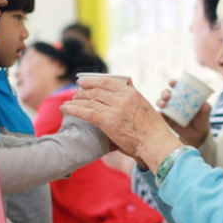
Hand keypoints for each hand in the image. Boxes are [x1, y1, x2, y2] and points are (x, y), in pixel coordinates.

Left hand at [62, 77, 183, 172]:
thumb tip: (127, 83)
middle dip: (82, 92)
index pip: (107, 82)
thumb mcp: (145, 104)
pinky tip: (66, 109)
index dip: (92, 80)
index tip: (83, 82)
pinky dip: (75, 110)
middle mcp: (122, 98)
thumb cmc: (152, 127)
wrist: (155, 142)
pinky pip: (88, 113)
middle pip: (96, 91)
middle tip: (75, 94)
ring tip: (69, 103)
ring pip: (90, 101)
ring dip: (76, 101)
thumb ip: (133, 94)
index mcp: (131, 93)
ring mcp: (115, 110)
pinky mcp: (108, 122)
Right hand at [157, 80, 210, 147]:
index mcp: (184, 96)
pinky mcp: (167, 119)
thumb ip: (206, 109)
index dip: (173, 83)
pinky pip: (161, 115)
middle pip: (166, 93)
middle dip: (165, 93)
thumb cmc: (201, 120)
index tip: (173, 83)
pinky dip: (160, 113)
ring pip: (161, 102)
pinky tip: (161, 113)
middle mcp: (175, 101)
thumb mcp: (205, 114)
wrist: (197, 135)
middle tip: (168, 96)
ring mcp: (170, 110)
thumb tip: (205, 105)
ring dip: (160, 101)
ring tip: (163, 104)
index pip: (177, 86)